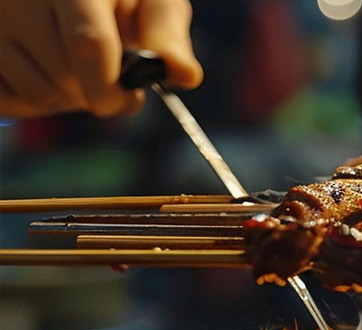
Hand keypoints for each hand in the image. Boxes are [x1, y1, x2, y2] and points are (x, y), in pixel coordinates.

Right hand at [0, 0, 201, 118]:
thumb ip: (166, 34)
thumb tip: (185, 75)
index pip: (88, 44)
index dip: (110, 86)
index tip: (126, 102)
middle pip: (64, 78)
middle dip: (96, 93)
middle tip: (109, 78)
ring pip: (37, 94)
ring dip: (67, 100)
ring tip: (78, 72)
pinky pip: (10, 101)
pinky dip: (35, 102)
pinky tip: (48, 74)